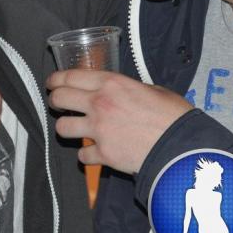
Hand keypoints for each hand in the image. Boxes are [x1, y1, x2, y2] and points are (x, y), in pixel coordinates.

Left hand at [46, 69, 191, 173]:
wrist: (180, 146)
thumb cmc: (173, 116)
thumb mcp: (153, 89)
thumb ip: (130, 89)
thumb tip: (124, 92)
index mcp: (111, 83)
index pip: (71, 76)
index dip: (56, 79)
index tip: (52, 82)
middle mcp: (100, 103)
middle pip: (60, 98)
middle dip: (54, 100)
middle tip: (57, 102)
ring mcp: (98, 129)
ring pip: (62, 127)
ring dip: (66, 128)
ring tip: (72, 128)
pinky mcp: (103, 154)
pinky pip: (82, 156)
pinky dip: (87, 155)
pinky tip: (94, 153)